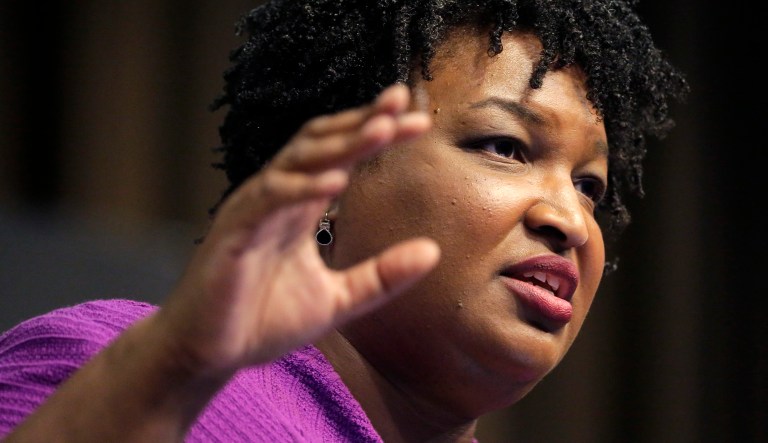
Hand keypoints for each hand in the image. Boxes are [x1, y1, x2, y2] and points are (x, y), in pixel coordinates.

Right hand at [159, 84, 439, 375]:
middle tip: (402, 101)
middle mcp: (276, 198)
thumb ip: (382, 276)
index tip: (417, 119)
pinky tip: (336, 182)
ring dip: (340, 145)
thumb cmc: (263, 321)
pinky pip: (268, 199)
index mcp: (299, 206)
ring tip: (382, 130)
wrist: (208, 354)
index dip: (374, 133)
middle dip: (362, 122)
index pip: (340, 157)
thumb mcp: (338, 299)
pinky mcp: (233, 233)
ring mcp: (252, 211)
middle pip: (320, 145)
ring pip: (296, 162)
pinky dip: (301, 187)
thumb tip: (434, 251)